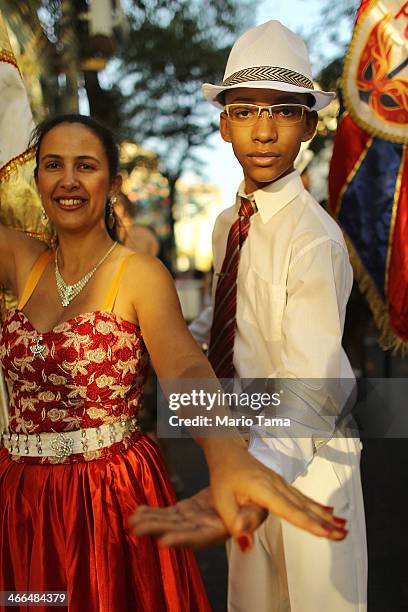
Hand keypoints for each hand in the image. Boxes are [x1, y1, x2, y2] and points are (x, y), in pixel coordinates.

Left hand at [130, 487, 266, 548]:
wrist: (250, 487)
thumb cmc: (258, 497)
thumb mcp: (259, 508)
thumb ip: (250, 522)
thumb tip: (245, 541)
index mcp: (222, 528)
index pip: (200, 537)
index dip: (183, 540)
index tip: (164, 542)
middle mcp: (205, 527)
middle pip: (179, 531)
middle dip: (157, 530)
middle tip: (136, 528)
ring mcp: (196, 519)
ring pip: (170, 523)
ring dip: (151, 521)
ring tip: (132, 520)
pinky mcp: (190, 511)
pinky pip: (170, 513)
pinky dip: (154, 512)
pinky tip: (139, 510)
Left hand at [203, 440, 347, 544]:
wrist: (227, 452)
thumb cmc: (224, 475)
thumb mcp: (222, 501)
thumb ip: (235, 524)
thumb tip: (246, 545)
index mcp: (264, 489)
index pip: (290, 510)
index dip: (309, 523)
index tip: (326, 532)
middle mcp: (276, 485)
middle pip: (303, 506)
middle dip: (324, 522)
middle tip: (343, 534)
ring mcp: (280, 483)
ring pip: (305, 501)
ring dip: (324, 515)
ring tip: (342, 527)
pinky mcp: (281, 484)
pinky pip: (301, 496)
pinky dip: (316, 505)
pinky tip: (329, 512)